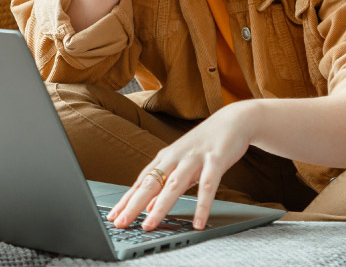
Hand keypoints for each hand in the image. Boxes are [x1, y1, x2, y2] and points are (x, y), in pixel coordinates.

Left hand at [106, 102, 255, 230]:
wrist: (232, 121)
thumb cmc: (205, 144)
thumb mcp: (182, 165)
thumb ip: (166, 186)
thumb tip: (150, 208)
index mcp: (165, 159)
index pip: (141, 182)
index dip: (126, 200)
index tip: (113, 217)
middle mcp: (175, 158)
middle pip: (150, 183)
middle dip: (134, 204)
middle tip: (121, 222)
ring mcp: (194, 158)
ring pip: (174, 185)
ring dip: (160, 206)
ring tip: (149, 225)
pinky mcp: (215, 160)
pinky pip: (208, 186)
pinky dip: (202, 205)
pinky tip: (198, 223)